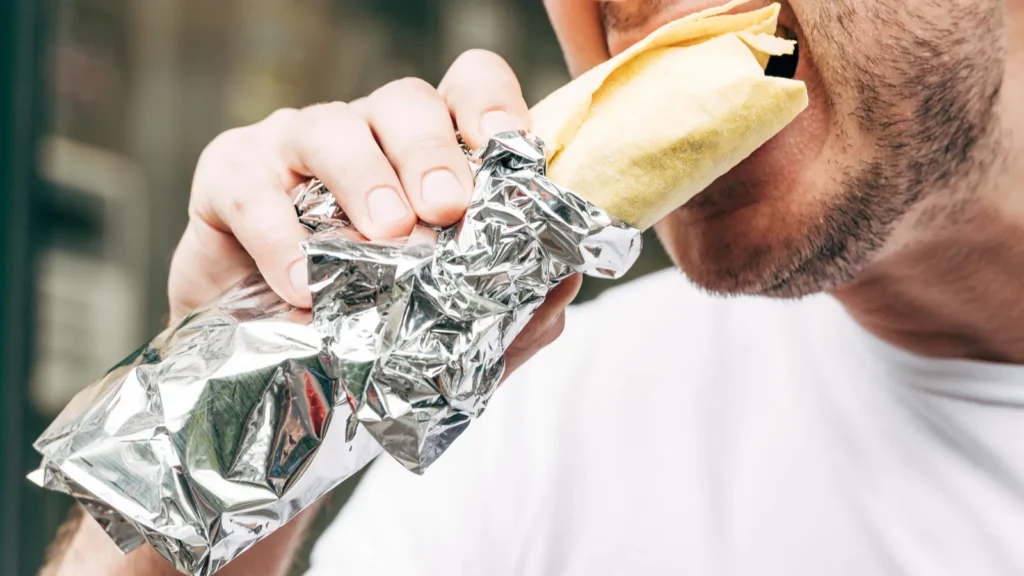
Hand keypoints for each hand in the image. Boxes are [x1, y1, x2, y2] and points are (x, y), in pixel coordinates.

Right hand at [168, 49, 580, 373]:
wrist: (263, 379)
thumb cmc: (361, 334)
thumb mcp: (446, 332)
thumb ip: (509, 311)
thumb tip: (564, 284)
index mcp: (425, 157)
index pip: (466, 89)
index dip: (492, 105)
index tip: (511, 149)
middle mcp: (365, 137)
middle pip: (404, 102)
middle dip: (433, 150)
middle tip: (450, 207)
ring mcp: (294, 149)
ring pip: (332, 127)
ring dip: (365, 177)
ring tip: (386, 236)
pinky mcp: (229, 178)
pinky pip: (252, 188)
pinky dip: (279, 233)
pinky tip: (304, 285)